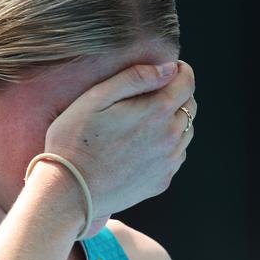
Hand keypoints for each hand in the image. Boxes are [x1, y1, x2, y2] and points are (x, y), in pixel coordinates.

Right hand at [43, 60, 195, 217]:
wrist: (69, 191)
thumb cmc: (74, 141)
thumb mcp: (95, 98)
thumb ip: (134, 77)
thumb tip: (169, 69)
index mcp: (156, 111)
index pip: (187, 82)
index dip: (181, 71)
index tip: (170, 70)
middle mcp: (170, 137)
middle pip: (189, 106)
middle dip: (177, 95)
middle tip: (154, 95)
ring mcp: (168, 162)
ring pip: (186, 132)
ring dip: (174, 121)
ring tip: (146, 122)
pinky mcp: (161, 182)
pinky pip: (175, 157)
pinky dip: (167, 146)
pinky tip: (142, 146)